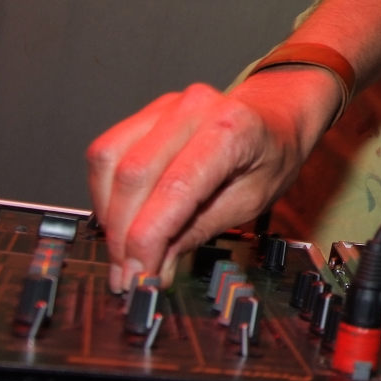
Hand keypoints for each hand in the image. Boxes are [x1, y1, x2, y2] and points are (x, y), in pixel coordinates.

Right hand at [85, 68, 333, 291]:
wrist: (276, 117)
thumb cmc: (271, 157)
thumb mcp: (251, 202)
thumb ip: (199, 231)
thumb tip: (154, 267)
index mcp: (232, 130)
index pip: (174, 188)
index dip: (146, 238)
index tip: (138, 275)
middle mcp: (195, 109)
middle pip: (134, 175)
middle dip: (122, 235)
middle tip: (127, 274)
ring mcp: (167, 106)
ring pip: (109, 160)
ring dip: (108, 214)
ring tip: (123, 250)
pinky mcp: (146, 113)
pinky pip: (107, 151)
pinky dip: (104, 191)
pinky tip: (120, 217)